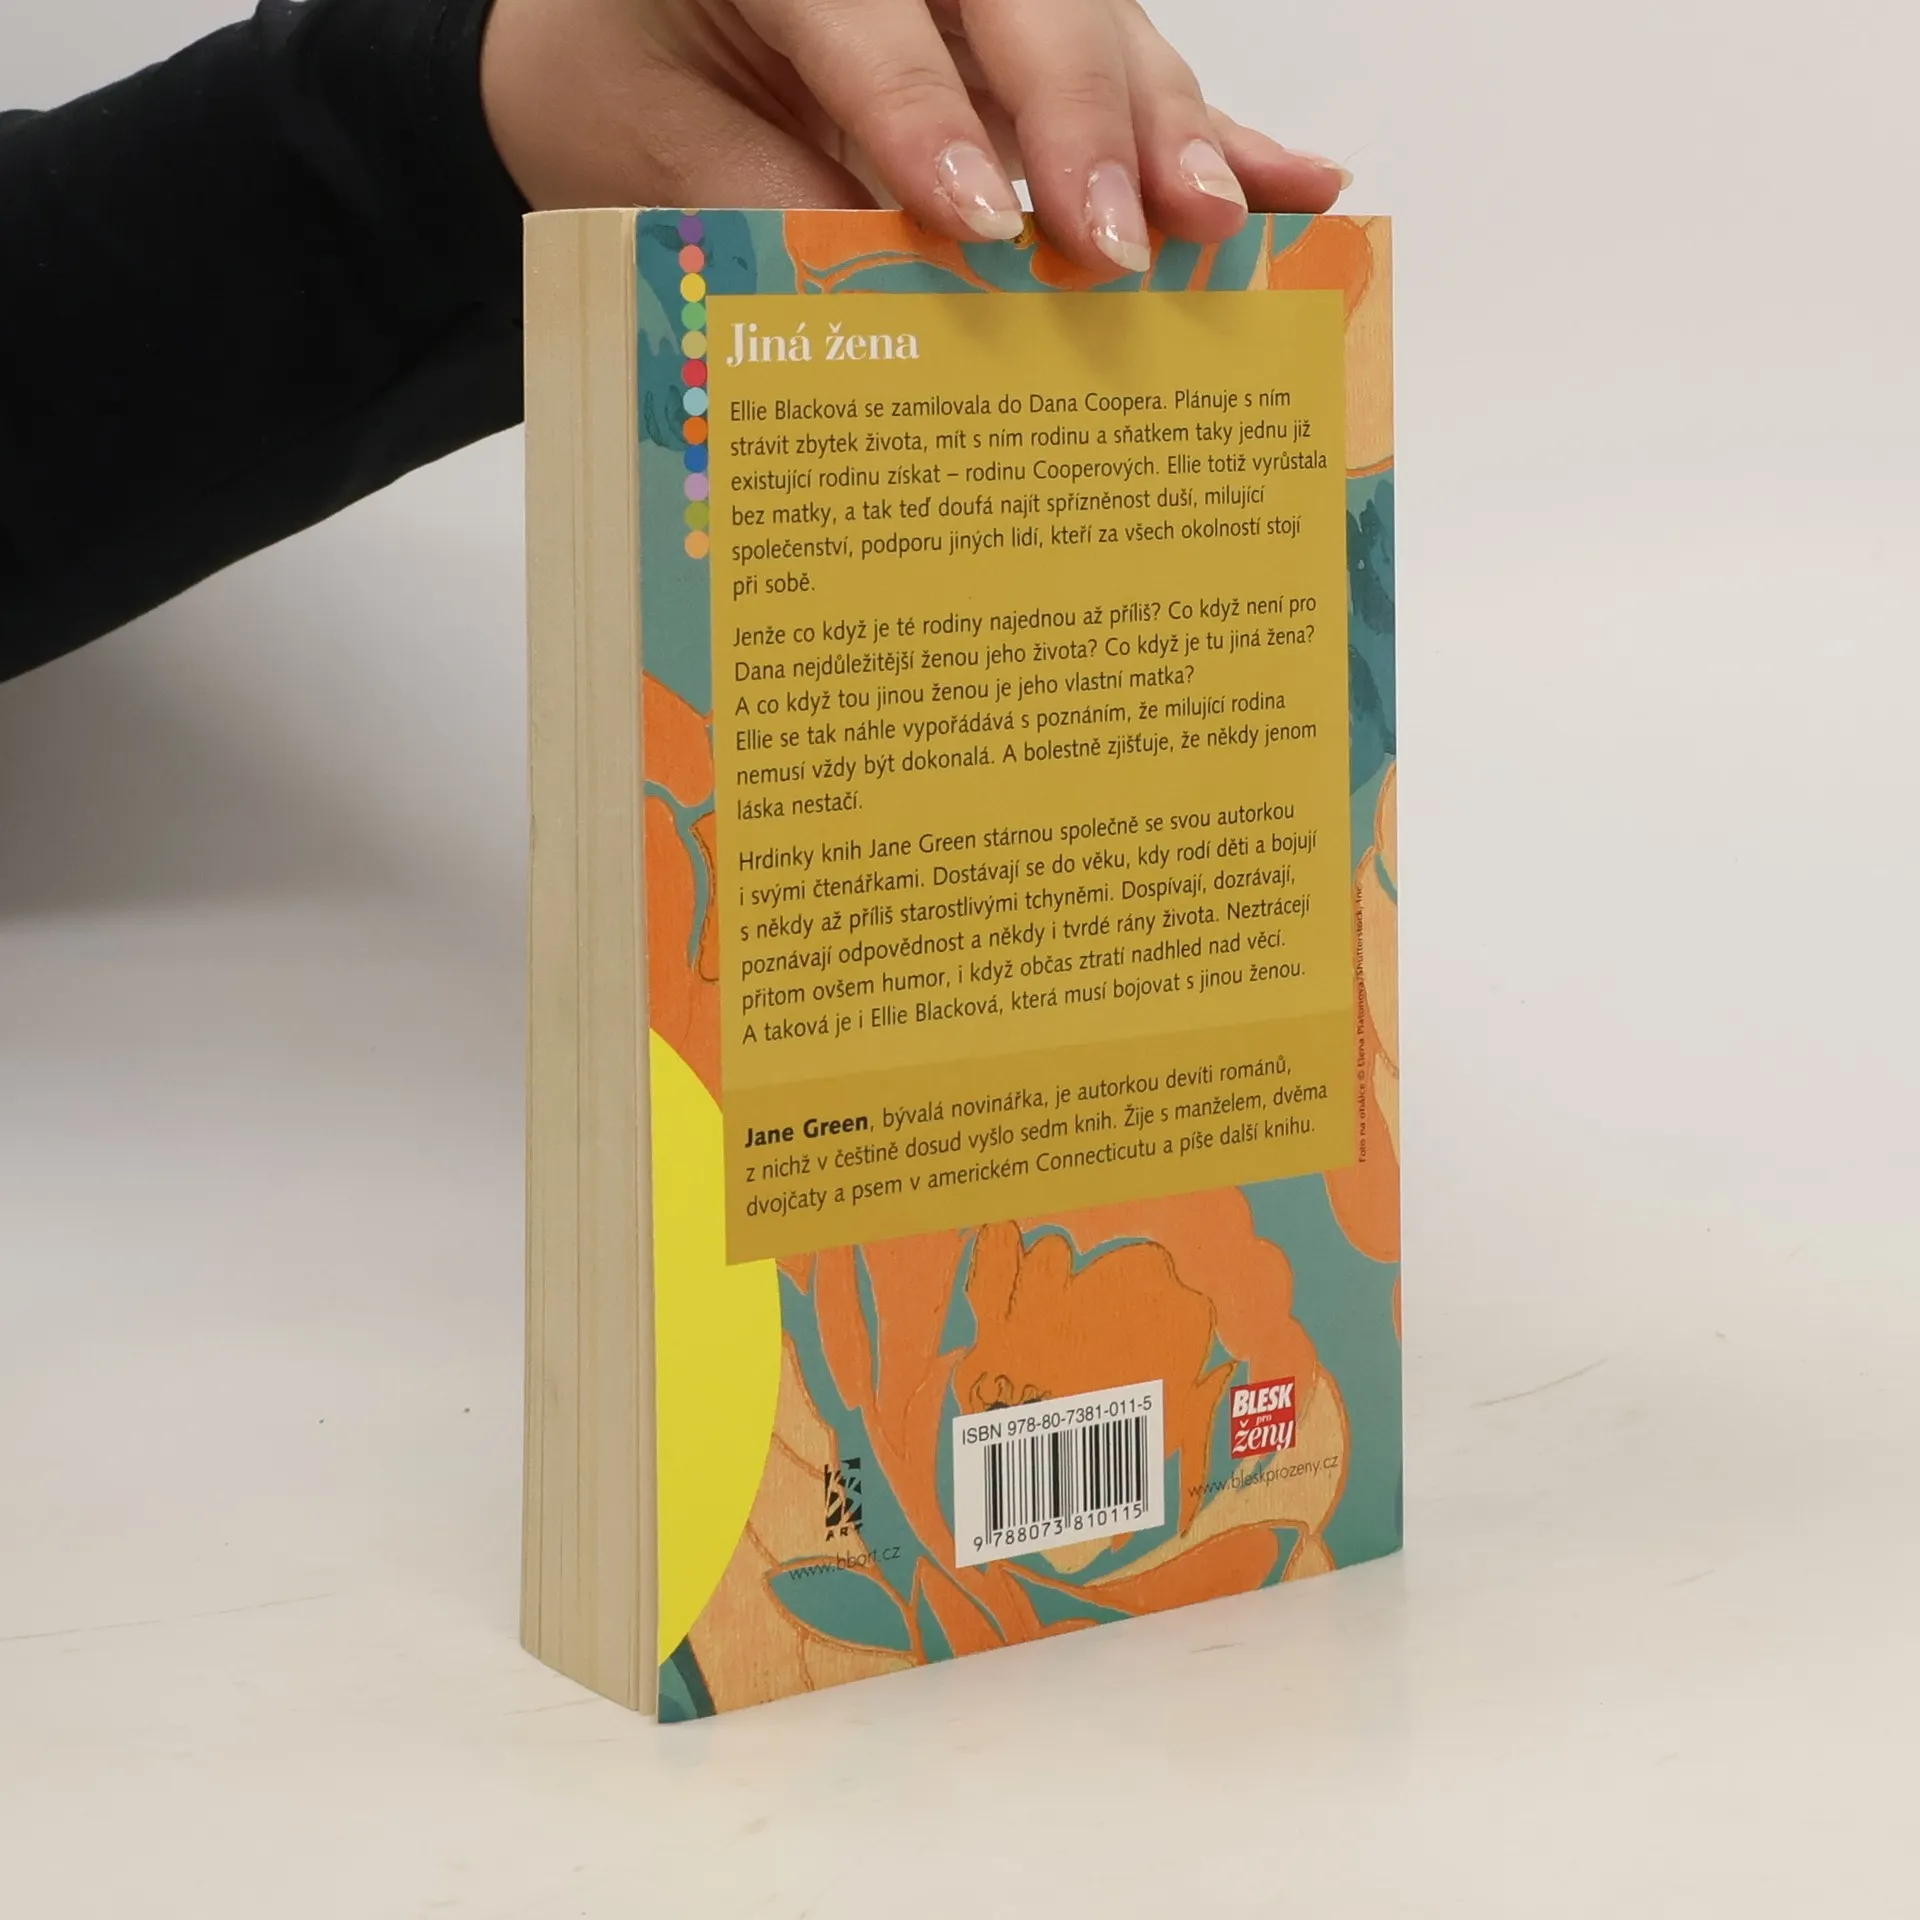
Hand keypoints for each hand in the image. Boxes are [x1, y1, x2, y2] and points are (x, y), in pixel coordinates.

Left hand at [480, 0, 1349, 277]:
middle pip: (1027, 2)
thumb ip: (781, 214)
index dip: (926, 117)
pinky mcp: (1028, 33)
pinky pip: (1128, 68)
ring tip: (1222, 220)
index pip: (869, 15)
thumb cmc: (621, 91)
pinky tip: (1295, 181)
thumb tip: (924, 314)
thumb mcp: (661, 156)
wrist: (600, 47)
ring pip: (1098, 28)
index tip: (983, 222)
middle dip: (1083, 122)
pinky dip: (1209, 132)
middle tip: (1116, 242)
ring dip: (1168, 132)